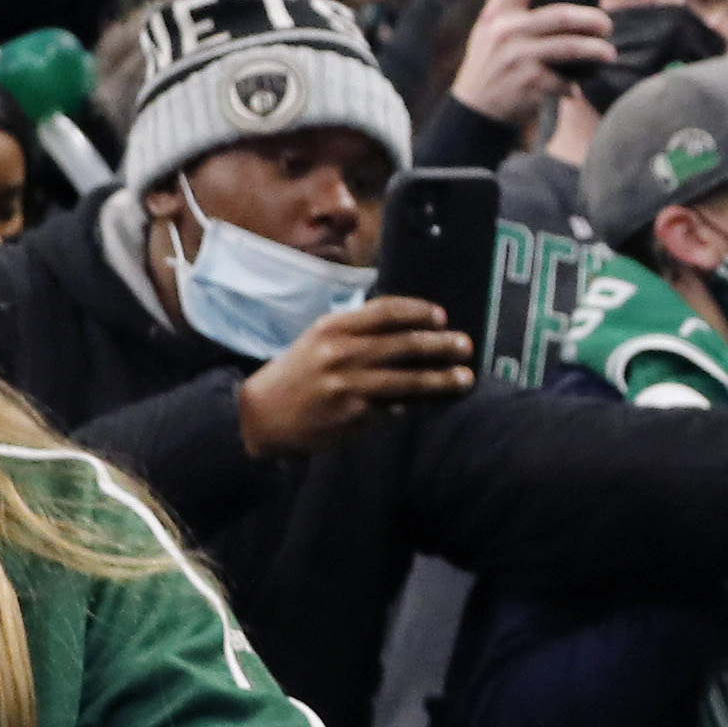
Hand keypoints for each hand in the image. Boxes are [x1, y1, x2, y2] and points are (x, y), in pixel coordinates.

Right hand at [235, 294, 470, 456]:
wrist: (262, 415)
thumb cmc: (298, 372)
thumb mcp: (319, 339)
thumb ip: (358, 330)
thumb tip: (410, 326)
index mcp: (332, 327)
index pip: (386, 311)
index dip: (419, 311)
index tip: (442, 316)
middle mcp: (341, 353)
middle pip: (404, 344)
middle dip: (441, 345)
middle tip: (465, 346)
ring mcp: (348, 386)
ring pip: (407, 380)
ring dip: (441, 379)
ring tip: (465, 378)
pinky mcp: (353, 416)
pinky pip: (394, 408)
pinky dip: (413, 404)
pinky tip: (428, 402)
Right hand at [448, 0, 612, 127]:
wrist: (473, 111)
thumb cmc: (490, 68)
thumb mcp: (488, 34)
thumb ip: (511, 15)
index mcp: (496, 15)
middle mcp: (505, 32)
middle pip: (561, 15)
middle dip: (592, 19)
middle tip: (606, 26)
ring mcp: (517, 57)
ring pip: (570, 46)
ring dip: (596, 50)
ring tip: (609, 53)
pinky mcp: (528, 82)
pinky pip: (564, 80)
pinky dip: (573, 86)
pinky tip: (574, 89)